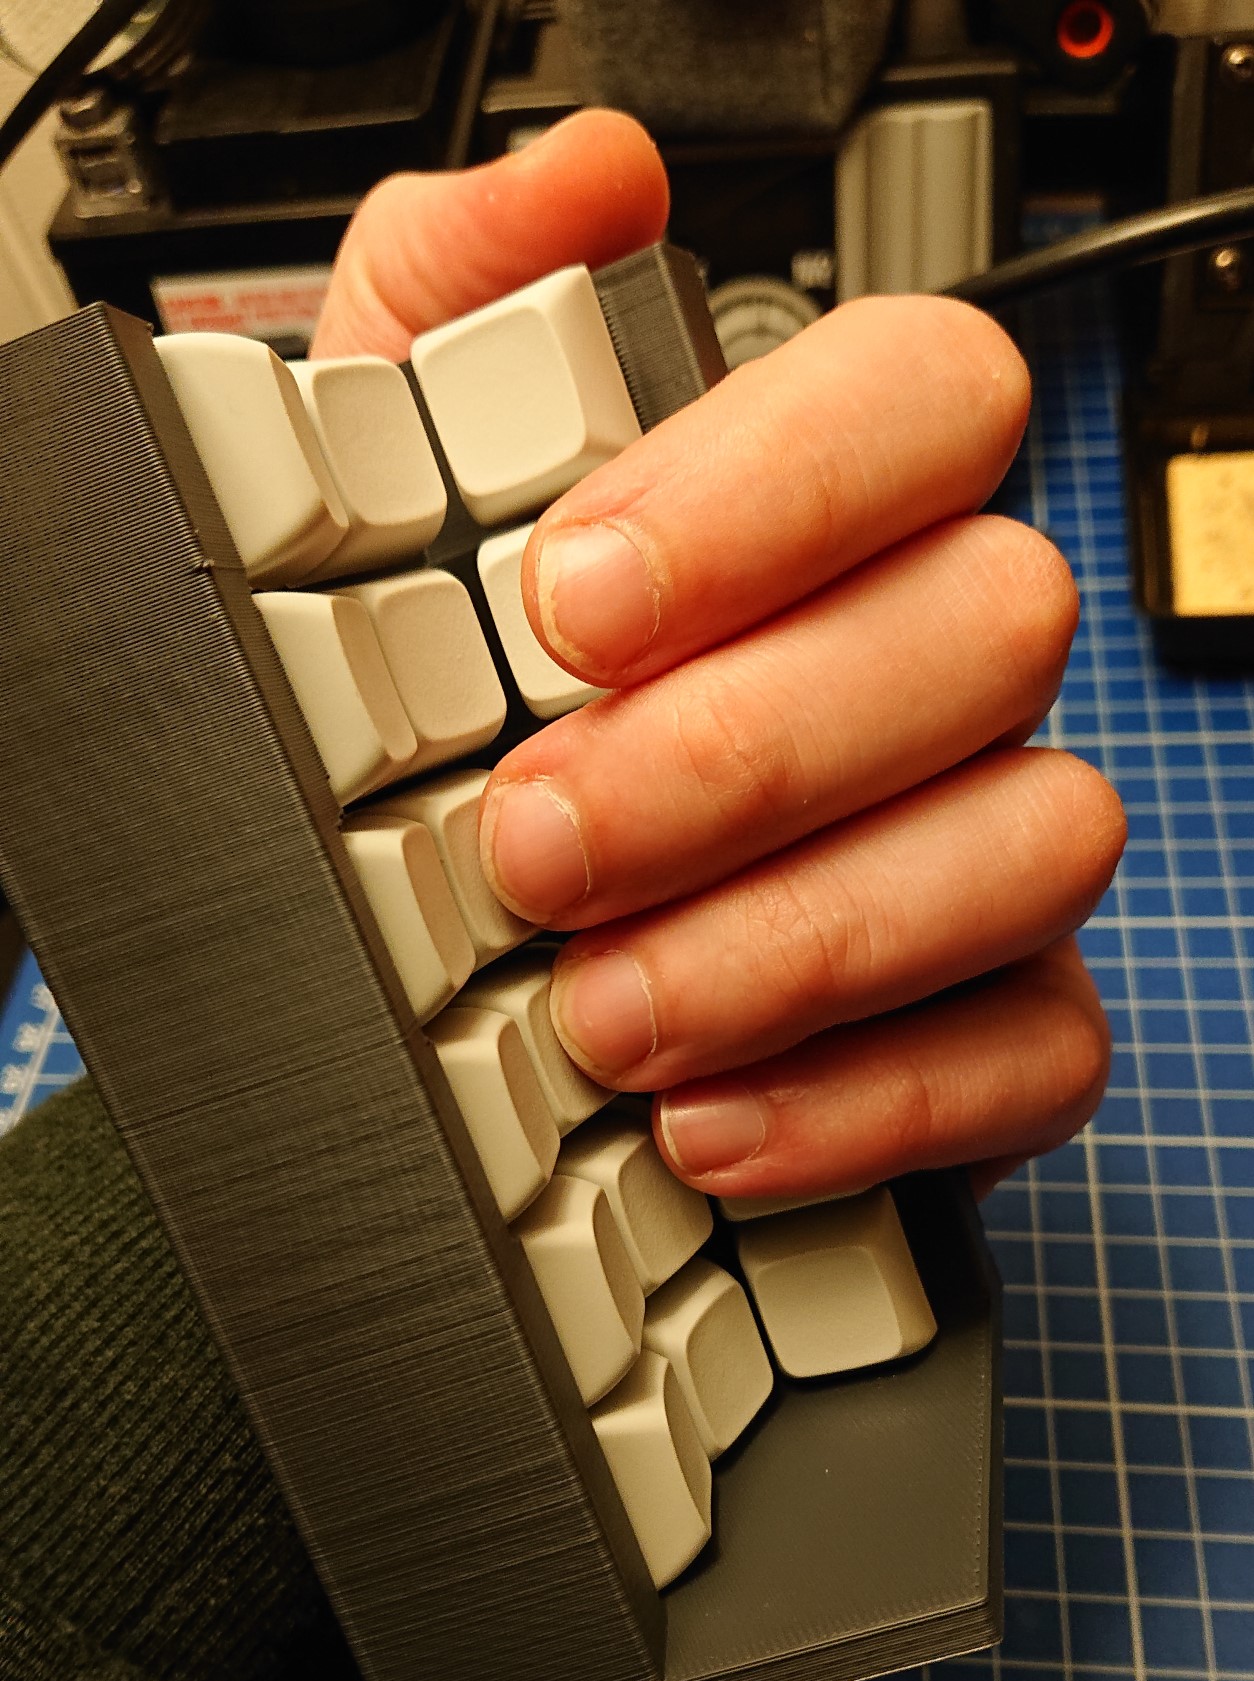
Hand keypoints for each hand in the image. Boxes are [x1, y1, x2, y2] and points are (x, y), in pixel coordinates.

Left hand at [314, 111, 1125, 1203]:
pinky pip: (1036, 1052)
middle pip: (996, 629)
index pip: (925, 397)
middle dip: (746, 755)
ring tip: (603, 1011)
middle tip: (538, 842)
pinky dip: (866, 1102)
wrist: (450, 948)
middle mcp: (933, 659)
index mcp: (819, 506)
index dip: (779, 488)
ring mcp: (985, 836)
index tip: (576, 606)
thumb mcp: (382, 474)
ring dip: (800, 941)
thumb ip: (458, 296)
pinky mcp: (998, 1021)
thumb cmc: (437, 704)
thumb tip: (583, 179)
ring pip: (1036, 843)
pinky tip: (704, 1123)